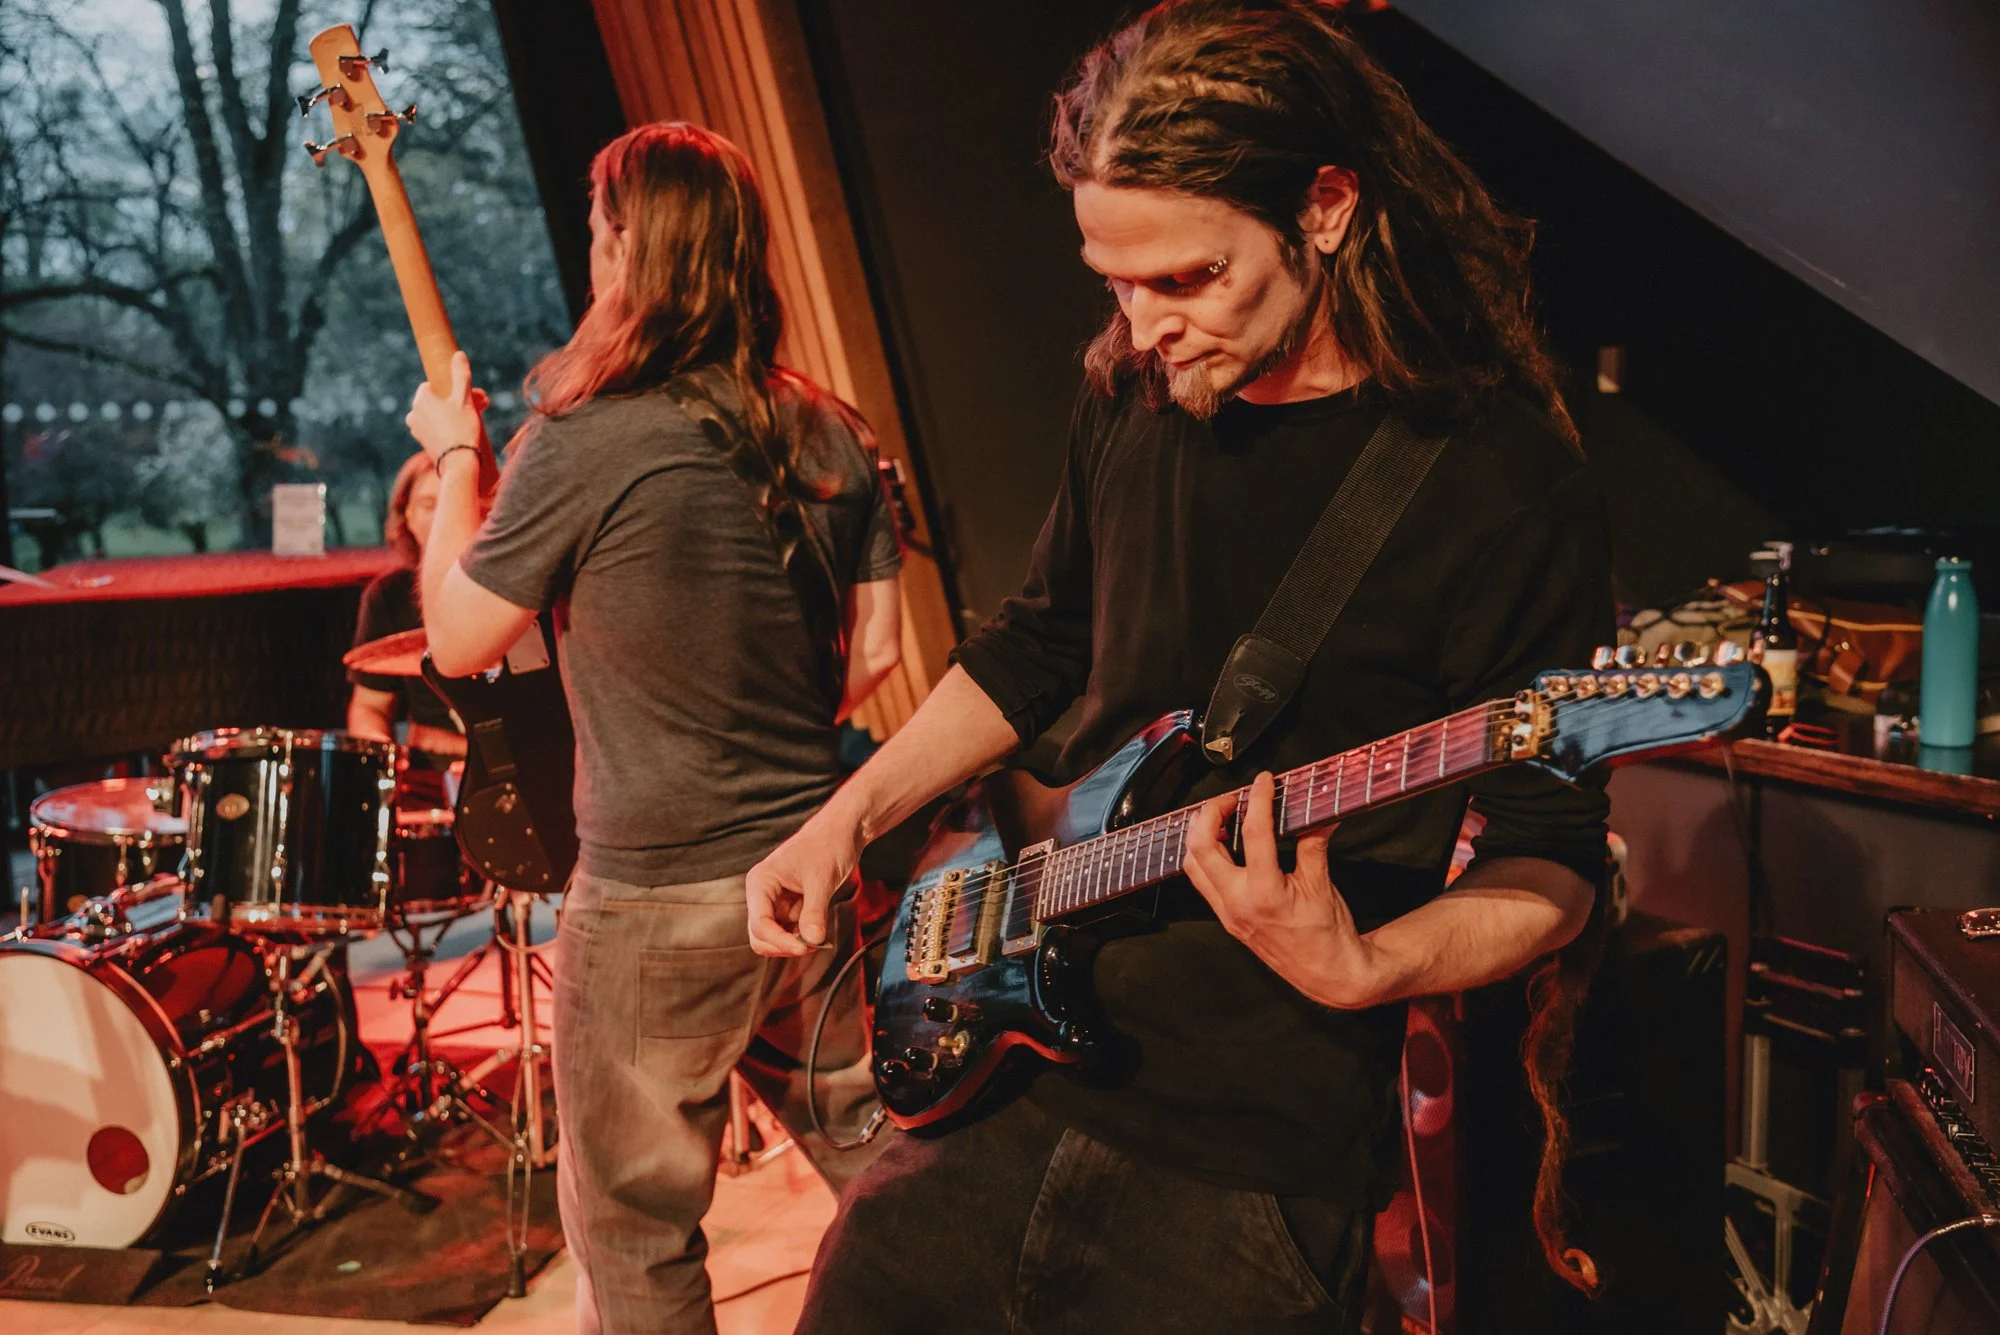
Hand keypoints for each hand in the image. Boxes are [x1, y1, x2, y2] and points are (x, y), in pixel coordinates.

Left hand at [405, 351, 491, 467]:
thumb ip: (461, 375)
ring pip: (437, 413)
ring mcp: (416, 428)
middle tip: (482, 406)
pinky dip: (447, 426)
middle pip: (438, 399)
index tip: (469, 395)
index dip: (453, 389)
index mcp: (421, 398)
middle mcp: (414, 412)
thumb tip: (459, 354)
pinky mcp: (422, 441)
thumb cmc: (461, 429)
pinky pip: (435, 427)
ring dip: (455, 413)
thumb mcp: (464, 399)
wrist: (458, 463)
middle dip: (459, 400)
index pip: (434, 385)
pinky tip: (464, 432)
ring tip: (476, 419)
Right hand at [746, 806, 864, 955]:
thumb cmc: (827, 845)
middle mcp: (762, 895)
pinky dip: (801, 939)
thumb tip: (812, 941)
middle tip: (813, 946)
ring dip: (793, 945)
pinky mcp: (789, 908)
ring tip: (819, 940)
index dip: (780, 941)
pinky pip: (789, 933)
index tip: (805, 948)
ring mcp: (775, 903)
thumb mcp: (822, 880)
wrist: (842, 832)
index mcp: (760, 882)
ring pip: (773, 938)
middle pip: (760, 936)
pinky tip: (819, 935)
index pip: (760, 924)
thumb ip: (814, 912)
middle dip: (784, 945)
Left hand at [1181, 771, 1378, 1007]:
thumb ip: (1314, 843)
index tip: (1263, 782)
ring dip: (1200, 835)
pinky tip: (1222, 845)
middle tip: (1231, 798)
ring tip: (1221, 817)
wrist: (1328, 973)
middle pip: (1201, 846)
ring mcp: (1228, 914)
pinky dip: (1205, 857)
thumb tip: (1317, 812)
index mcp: (1265, 894)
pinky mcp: (1227, 920)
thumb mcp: (1323, 883)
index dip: (1257, 800)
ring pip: (1193, 865)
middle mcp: (1238, 904)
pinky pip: (1202, 882)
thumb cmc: (1328, 934)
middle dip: (1210, 813)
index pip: (1253, 834)